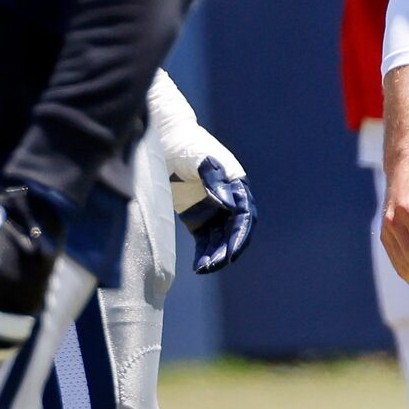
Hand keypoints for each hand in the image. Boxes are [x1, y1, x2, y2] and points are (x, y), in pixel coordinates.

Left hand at [153, 111, 256, 272]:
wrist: (165, 140)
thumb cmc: (186, 145)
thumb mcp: (200, 158)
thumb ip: (214, 179)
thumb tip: (230, 203)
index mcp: (236, 183)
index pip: (244, 214)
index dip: (240, 233)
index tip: (233, 250)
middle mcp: (229, 199)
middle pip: (235, 230)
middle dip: (229, 248)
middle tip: (219, 263)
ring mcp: (214, 209)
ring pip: (221, 238)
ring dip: (216, 254)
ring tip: (206, 268)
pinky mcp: (198, 217)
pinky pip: (205, 240)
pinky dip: (204, 254)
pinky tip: (200, 266)